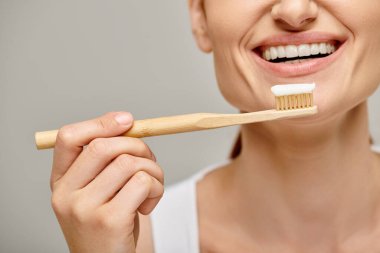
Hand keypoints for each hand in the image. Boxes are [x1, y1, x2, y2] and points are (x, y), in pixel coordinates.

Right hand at [50, 112, 163, 252]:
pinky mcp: (109, 220)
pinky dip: (157, 188)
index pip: (68, 137)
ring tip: (153, 187)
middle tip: (150, 159)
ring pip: (129, 163)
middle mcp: (65, 194)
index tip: (127, 120)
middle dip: (138, 145)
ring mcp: (84, 208)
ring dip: (153, 169)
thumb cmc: (107, 225)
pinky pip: (143, 182)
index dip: (100, 123)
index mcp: (61, 182)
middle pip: (104, 146)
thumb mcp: (97, 192)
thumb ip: (105, 162)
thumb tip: (128, 124)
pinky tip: (149, 204)